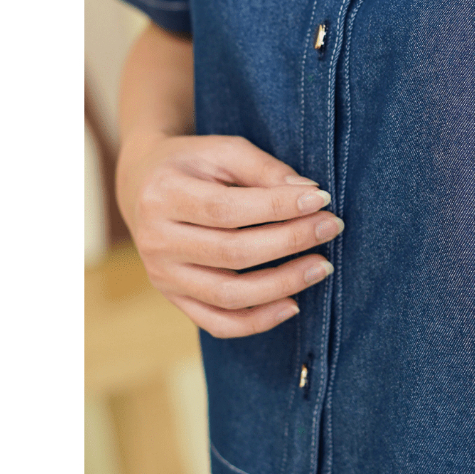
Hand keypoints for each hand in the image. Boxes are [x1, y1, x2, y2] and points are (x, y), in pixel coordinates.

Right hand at [116, 131, 342, 337]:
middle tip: (332, 226)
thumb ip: (264, 169)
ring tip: (322, 266)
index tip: (321, 198)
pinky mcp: (174, 298)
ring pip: (229, 295)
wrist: (142, 185)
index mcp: (163, 196)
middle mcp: (156, 241)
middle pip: (232, 253)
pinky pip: (217, 323)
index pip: (228, 210)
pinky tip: (293, 304)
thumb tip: (310, 193)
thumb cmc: (193, 163)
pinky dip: (258, 321)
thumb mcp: (223, 150)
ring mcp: (163, 276)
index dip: (279, 207)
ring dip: (283, 284)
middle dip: (291, 241)